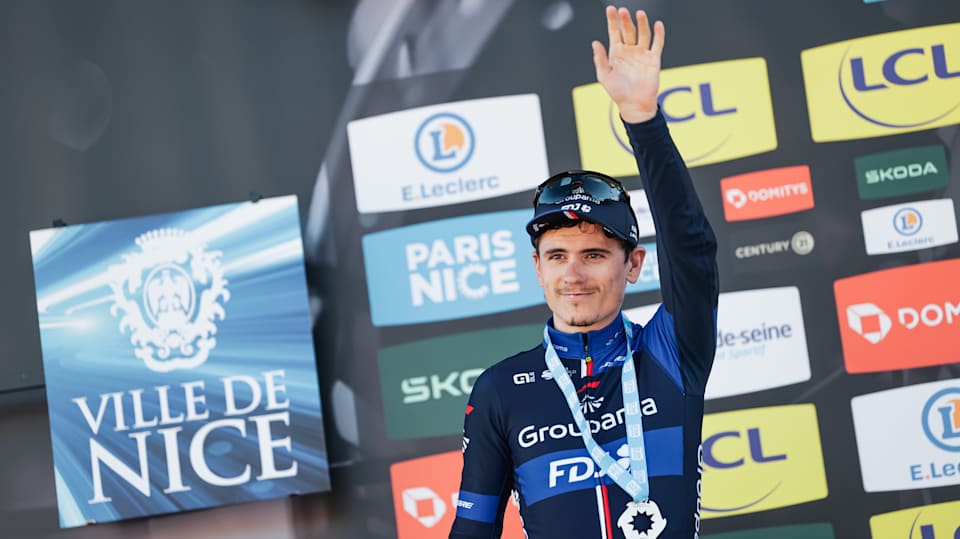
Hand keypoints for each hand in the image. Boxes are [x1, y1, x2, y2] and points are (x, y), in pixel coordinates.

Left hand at [592, 6, 664, 123]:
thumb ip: (600, 59)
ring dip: (641, 23)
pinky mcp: (654, 59)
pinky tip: (657, 24)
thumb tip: (595, 43)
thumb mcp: (604, 76)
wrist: (635, 105)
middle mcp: (629, 51)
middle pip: (628, 31)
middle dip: (625, 21)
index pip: (614, 32)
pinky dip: (658, 34)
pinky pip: (657, 44)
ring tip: (639, 13)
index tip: (610, 9)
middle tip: (623, 11)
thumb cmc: (618, 93)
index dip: (612, 21)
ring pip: (642, 34)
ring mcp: (642, 54)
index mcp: (616, 53)